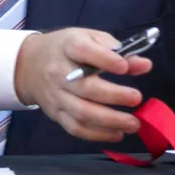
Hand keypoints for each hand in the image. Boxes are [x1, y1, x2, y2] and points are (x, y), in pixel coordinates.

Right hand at [14, 28, 152, 141]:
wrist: (29, 65)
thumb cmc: (66, 49)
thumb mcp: (90, 38)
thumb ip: (117, 51)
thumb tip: (144, 65)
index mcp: (68, 46)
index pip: (83, 51)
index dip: (105, 60)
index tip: (125, 66)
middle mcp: (59, 72)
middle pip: (85, 87)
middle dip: (114, 95)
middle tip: (137, 98)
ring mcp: (56, 96)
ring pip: (82, 113)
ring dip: (110, 121)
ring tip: (133, 123)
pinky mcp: (56, 114)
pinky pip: (76, 129)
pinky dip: (98, 135)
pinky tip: (117, 134)